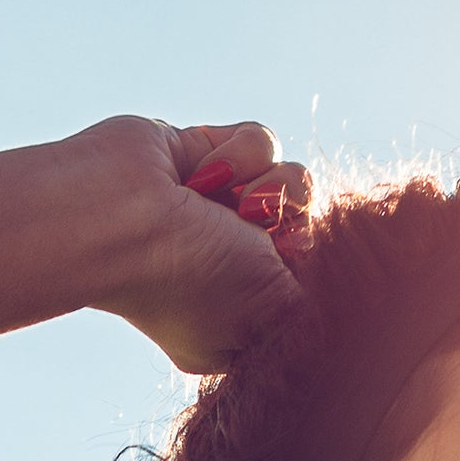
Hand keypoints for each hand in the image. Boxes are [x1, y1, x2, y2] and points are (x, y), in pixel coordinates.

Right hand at [75, 114, 309, 375]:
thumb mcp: (275, 311)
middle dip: (290, 221)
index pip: (307, 283)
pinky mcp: (205, 156)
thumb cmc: (193, 277)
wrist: (120, 217)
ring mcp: (216, 210)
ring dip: (267, 185)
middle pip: (308, 226)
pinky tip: (200, 174)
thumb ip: (319, 300)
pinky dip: (238, 154)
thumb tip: (339, 282)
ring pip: (290, 177)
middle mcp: (229, 264)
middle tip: (253, 230)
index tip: (286, 265)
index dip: (311, 267)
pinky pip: (260, 140)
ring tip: (227, 202)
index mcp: (241, 320)